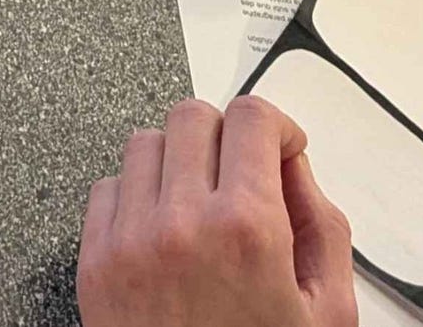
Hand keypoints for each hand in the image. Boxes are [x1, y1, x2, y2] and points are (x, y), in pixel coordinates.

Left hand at [78, 96, 356, 326]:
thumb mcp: (328, 311)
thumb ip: (322, 224)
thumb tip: (294, 166)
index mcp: (247, 230)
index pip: (252, 118)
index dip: (273, 125)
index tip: (278, 146)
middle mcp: (183, 223)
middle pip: (194, 116)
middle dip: (224, 138)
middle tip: (239, 176)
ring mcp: (131, 240)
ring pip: (146, 143)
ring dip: (176, 164)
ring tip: (197, 207)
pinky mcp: (94, 263)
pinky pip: (107, 187)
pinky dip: (135, 198)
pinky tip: (161, 232)